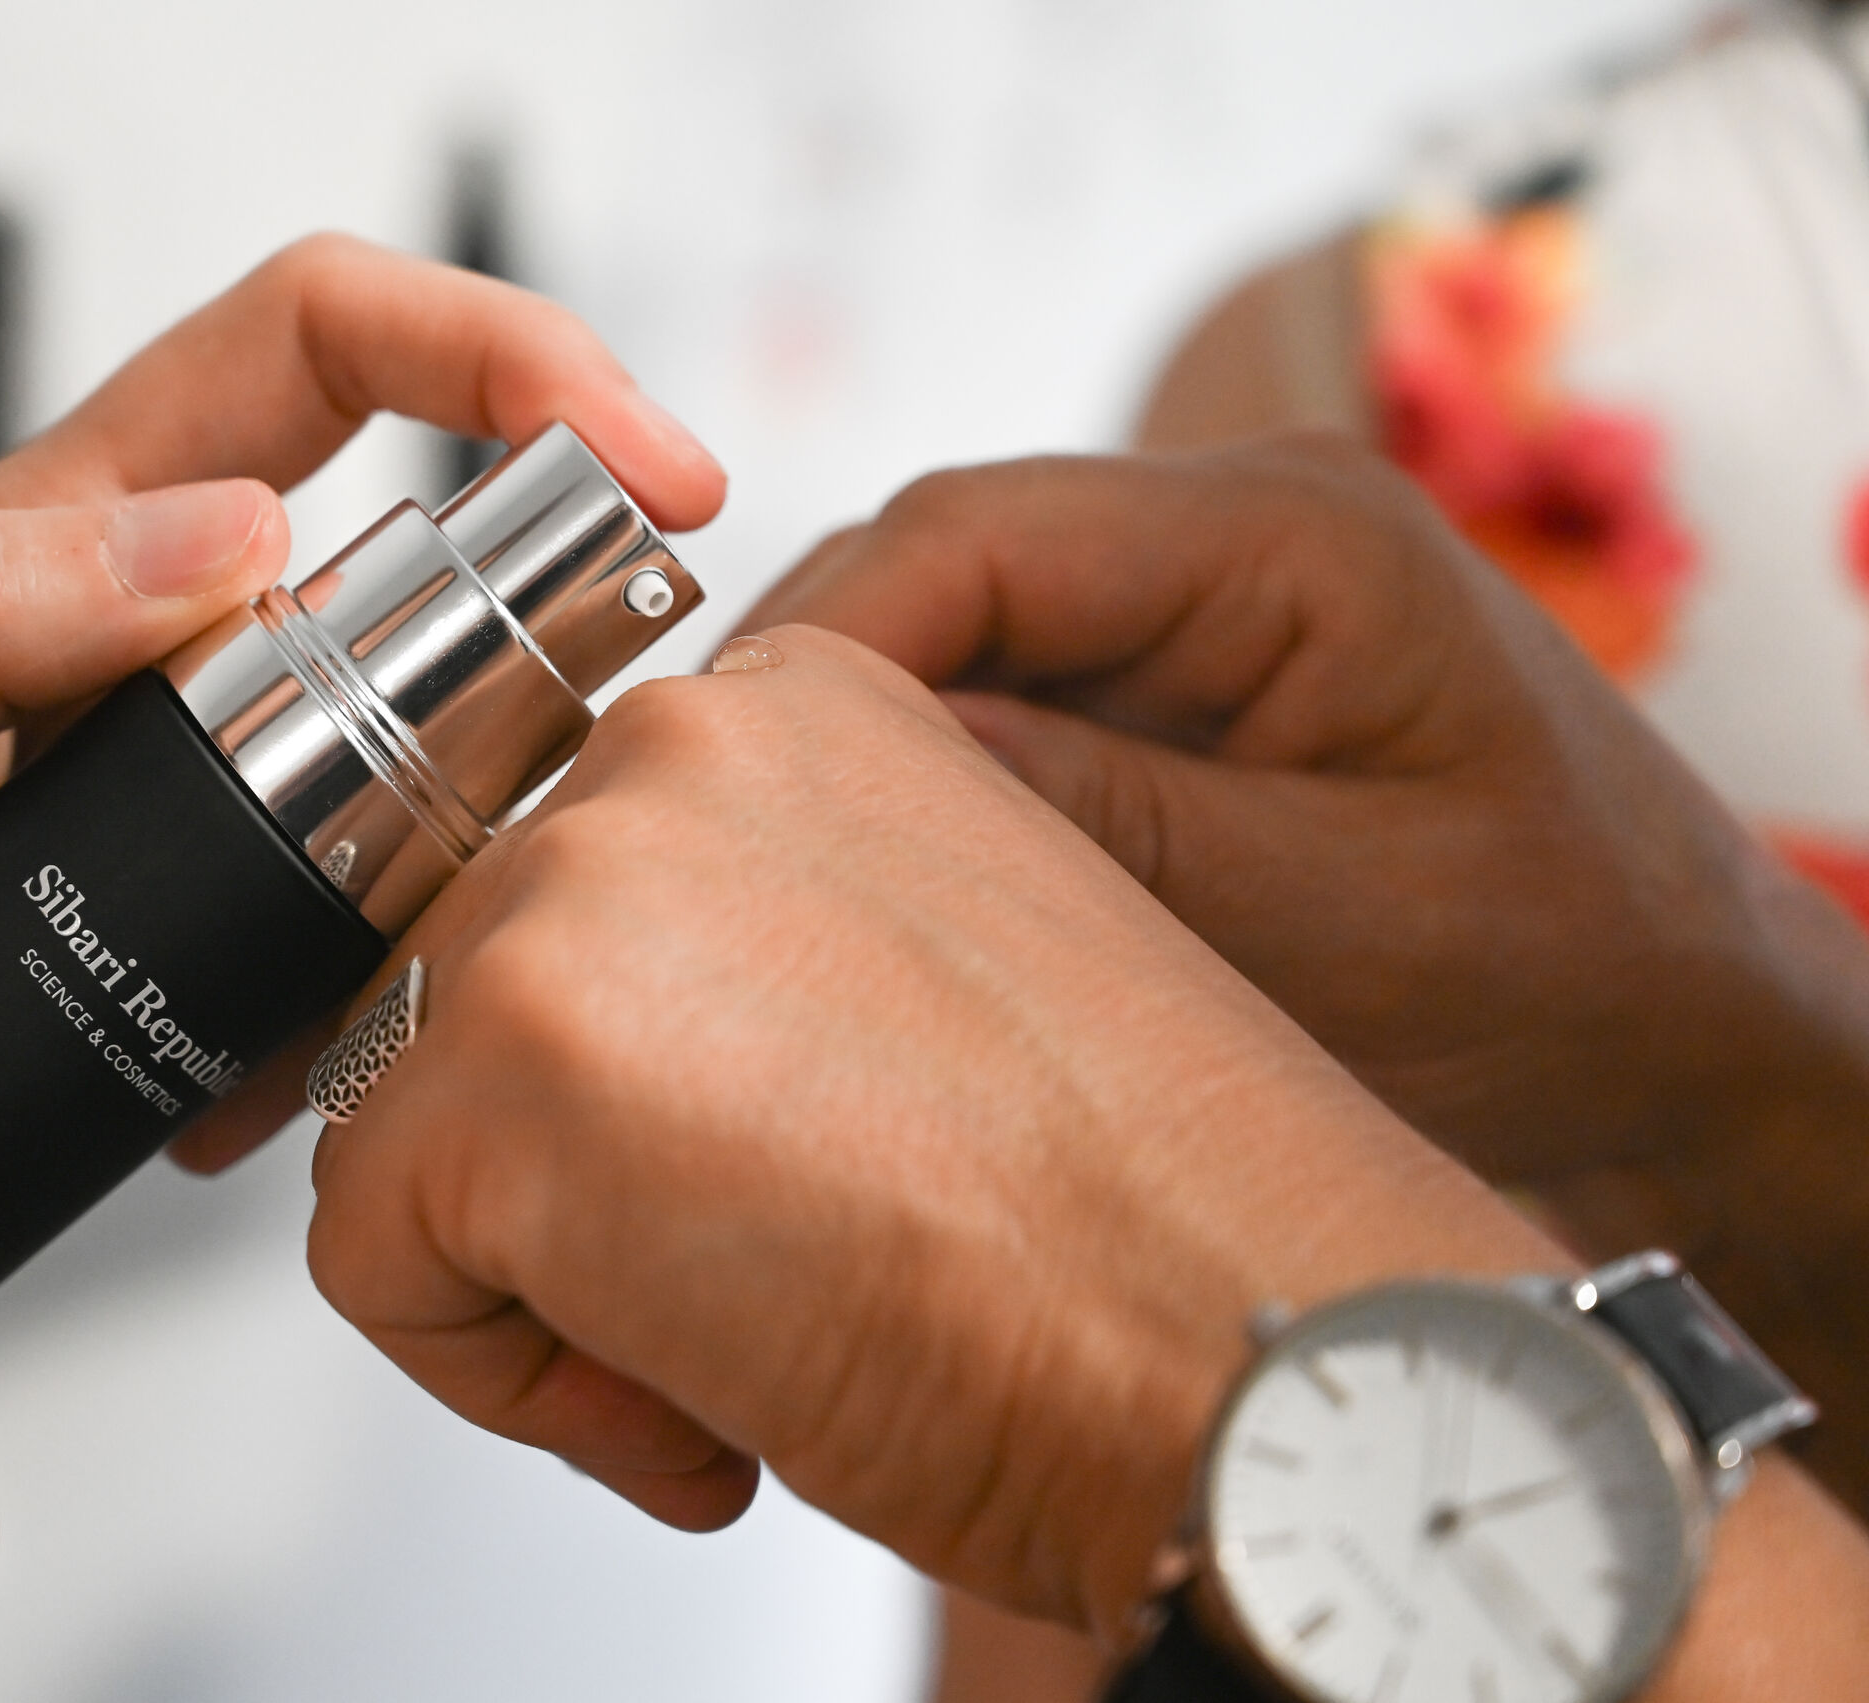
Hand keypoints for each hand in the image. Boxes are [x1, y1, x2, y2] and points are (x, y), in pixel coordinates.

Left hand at [0, 233, 725, 1147]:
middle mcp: (137, 637)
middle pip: (416, 568)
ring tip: (329, 1010)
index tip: (643, 459)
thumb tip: (231, 540)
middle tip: (509, 822)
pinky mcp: (153, 907)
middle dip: (515, 677)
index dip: (506, 355)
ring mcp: (155, 779)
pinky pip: (310, 923)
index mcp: (67, 530)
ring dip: (418, 884)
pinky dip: (321, 1007)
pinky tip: (251, 1084)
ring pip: (391, 772)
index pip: (325, 345)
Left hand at [303, 626, 1557, 1642]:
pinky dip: (491, 1371)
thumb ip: (742, 946)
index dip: (625, 1076)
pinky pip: (370, 1254)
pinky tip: (689, 1405)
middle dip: (563, 1177)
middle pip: (470, 995)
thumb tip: (604, 1055)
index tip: (735, 1174)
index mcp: (800, 709)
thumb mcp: (922, 984)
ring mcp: (580, 885)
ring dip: (536, 1273)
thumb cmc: (1149, 1215)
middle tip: (742, 1292)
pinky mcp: (512, 1056)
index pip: (568, 887)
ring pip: (409, 1113)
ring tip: (723, 1357)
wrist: (1260, 1348)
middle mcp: (676, 749)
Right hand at [749, 434, 1859, 1178]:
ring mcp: (1202, 612)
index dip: (824, 642)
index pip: (977, 533)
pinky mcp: (1179, 696)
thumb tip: (856, 764)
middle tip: (715, 847)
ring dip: (862, 753)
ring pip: (955, 643)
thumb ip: (1106, 826)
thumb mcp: (1335, 924)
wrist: (1690, 1044)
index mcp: (1292, 539)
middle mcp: (1232, 539)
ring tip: (776, 883)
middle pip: (943, 571)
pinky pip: (1009, 713)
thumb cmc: (1572, 984)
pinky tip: (882, 894)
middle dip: (818, 700)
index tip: (720, 772)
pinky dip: (930, 795)